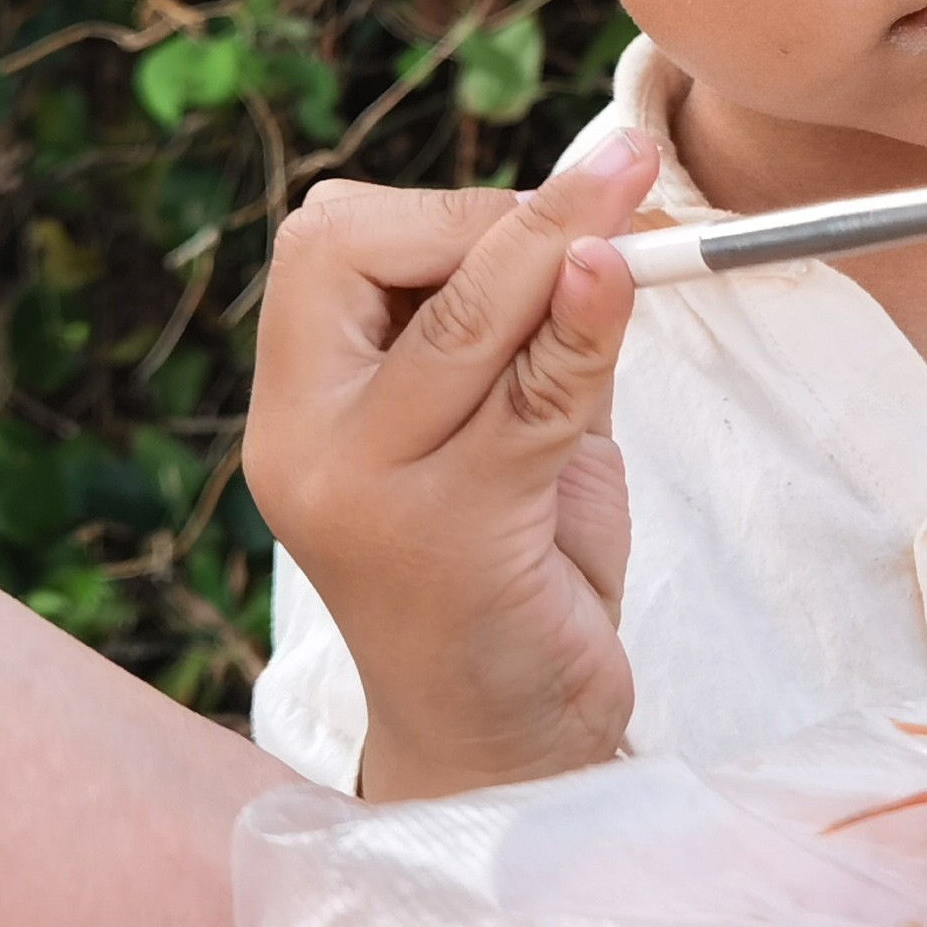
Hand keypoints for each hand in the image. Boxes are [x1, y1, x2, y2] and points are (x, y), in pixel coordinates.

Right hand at [248, 136, 658, 799]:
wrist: (507, 750)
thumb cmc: (508, 580)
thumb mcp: (511, 432)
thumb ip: (529, 332)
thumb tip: (602, 210)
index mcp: (299, 409)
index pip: (324, 245)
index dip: (435, 209)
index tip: (536, 221)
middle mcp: (312, 445)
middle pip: (358, 256)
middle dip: (491, 214)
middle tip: (599, 194)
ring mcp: (372, 494)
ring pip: (457, 320)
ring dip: (549, 237)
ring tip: (627, 175)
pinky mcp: (457, 535)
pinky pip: (531, 397)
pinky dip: (583, 324)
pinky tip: (613, 270)